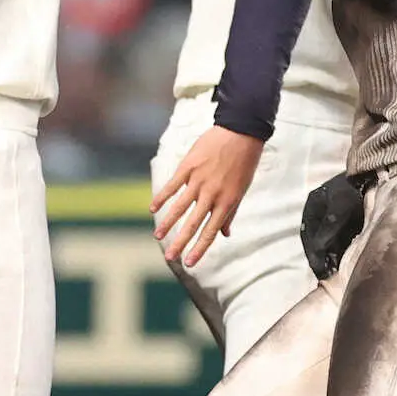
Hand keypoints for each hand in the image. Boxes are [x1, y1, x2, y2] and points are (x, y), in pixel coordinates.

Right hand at [150, 126, 263, 267]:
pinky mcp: (189, 166)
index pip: (210, 231)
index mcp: (226, 202)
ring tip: (157, 236)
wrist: (241, 132)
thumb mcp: (241, 190)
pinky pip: (173, 184)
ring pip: (180, 206)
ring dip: (167, 222)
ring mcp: (199, 180)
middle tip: (169, 257)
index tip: (189, 263)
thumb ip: (231, 213)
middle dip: (180, 242)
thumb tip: (226, 234)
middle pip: (193, 223)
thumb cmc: (244, 163)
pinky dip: (162, 196)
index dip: (199, 248)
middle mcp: (212, 194)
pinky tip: (152, 207)